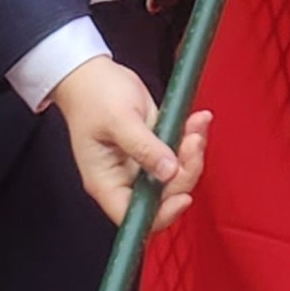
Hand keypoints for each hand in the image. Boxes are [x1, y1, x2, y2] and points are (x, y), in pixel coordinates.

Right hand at [52, 57, 210, 230]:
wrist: (92, 74)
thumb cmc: (93, 95)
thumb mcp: (119, 120)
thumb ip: (144, 148)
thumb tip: (168, 172)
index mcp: (106, 182)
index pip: (134, 216)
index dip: (161, 213)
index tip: (182, 195)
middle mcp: (124, 179)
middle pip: (163, 197)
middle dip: (185, 172)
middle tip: (191, 141)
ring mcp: (141, 165)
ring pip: (177, 176)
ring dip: (193, 153)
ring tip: (196, 125)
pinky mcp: (154, 150)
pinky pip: (180, 155)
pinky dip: (192, 139)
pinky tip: (197, 121)